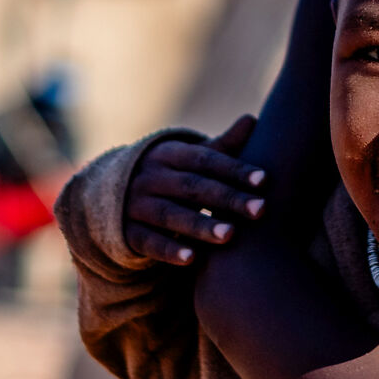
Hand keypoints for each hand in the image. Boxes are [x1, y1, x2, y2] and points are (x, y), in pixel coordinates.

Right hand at [123, 116, 267, 265]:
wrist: (113, 197)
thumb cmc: (172, 178)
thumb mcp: (191, 161)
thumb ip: (222, 147)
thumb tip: (251, 119)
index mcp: (168, 154)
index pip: (204, 159)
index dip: (234, 169)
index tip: (264, 181)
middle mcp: (149, 176)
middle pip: (191, 186)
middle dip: (227, 198)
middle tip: (260, 209)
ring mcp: (135, 204)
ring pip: (170, 214)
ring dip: (200, 225)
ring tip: (230, 235)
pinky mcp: (127, 233)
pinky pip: (148, 241)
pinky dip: (169, 249)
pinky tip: (192, 259)